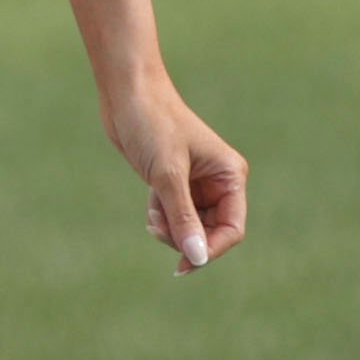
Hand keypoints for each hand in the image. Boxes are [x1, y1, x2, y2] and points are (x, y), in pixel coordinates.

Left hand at [105, 75, 247, 273]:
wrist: (127, 95)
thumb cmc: (152, 124)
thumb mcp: (167, 175)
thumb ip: (183, 218)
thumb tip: (197, 259)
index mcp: (230, 175)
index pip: (232, 229)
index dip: (210, 249)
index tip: (184, 264)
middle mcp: (219, 181)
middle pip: (210, 233)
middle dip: (184, 237)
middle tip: (157, 229)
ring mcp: (197, 184)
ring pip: (190, 227)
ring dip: (169, 227)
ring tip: (152, 211)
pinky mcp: (176, 183)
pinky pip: (174, 216)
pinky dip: (161, 216)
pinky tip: (150, 203)